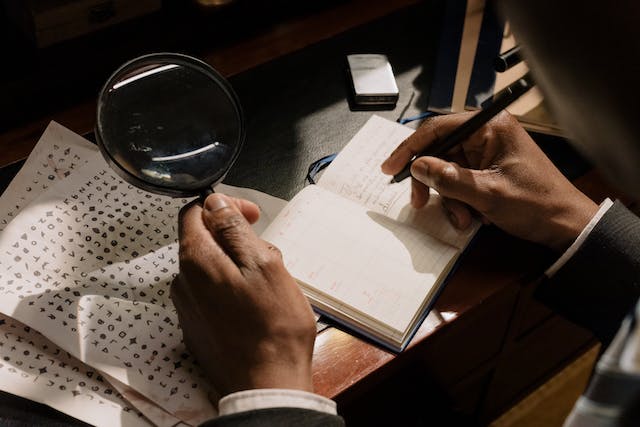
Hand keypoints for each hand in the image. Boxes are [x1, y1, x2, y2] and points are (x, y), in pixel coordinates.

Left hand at [171, 194, 316, 396]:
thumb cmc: (273, 326)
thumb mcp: (263, 264)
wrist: (267, 384)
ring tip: (267, 284)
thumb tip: (215, 203)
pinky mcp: (197, 327)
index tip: (252, 217)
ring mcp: (188, 308)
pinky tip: (256, 305)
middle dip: (236, 239)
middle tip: (269, 255)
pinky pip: (212, 293)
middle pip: (204, 240)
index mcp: (196, 261)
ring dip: (238, 265)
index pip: (195, 212)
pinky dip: (232, 288)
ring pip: (212, 267)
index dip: (225, 207)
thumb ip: (233, 229)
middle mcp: (182, 282)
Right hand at [381, 112, 597, 251]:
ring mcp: (487, 153)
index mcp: (490, 127)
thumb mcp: (487, 194)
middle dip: (432, 182)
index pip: (438, 128)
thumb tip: (418, 167)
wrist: (565, 225)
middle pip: (439, 152)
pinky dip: (459, 201)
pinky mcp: (488, 169)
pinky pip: (460, 181)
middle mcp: (487, 135)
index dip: (410, 149)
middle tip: (420, 203)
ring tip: (464, 219)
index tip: (390, 168)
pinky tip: (474, 217)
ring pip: (447, 171)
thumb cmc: (536, 204)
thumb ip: (449, 179)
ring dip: (449, 198)